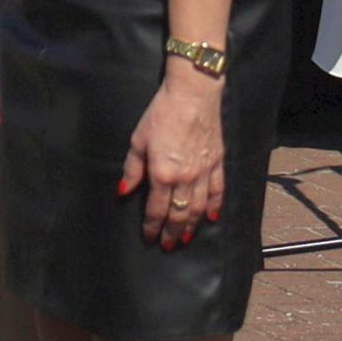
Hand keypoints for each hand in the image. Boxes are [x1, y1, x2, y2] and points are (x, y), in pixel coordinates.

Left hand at [124, 67, 226, 248]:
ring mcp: (204, 172)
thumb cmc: (162, 113)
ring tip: (185, 238)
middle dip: (171, 233)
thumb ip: (132, 169)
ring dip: (191, 226)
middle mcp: (185, 179)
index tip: (148, 236)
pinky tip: (210, 217)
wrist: (192, 94)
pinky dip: (214, 206)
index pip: (156, 209)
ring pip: (197, 208)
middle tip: (168, 246)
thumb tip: (124, 192)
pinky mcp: (217, 163)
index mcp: (162, 174)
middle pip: (178, 214)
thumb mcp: (138, 140)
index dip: (151, 226)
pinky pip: (217, 191)